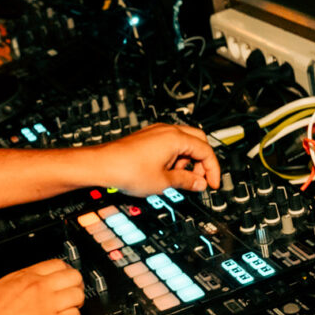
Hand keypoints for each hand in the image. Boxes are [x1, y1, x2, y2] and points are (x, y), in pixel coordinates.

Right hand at [0, 259, 85, 314]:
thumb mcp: (0, 286)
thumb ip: (20, 282)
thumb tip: (30, 283)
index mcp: (26, 276)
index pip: (57, 264)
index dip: (65, 271)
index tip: (65, 277)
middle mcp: (40, 288)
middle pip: (73, 276)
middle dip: (76, 283)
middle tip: (72, 291)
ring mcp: (48, 306)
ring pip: (78, 295)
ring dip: (77, 301)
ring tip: (71, 307)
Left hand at [86, 123, 217, 195]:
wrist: (101, 165)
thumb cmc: (127, 170)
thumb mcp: (164, 182)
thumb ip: (186, 181)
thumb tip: (200, 183)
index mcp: (176, 138)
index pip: (206, 151)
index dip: (213, 170)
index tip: (213, 184)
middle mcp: (167, 130)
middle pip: (198, 141)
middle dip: (202, 162)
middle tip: (200, 180)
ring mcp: (156, 132)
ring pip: (184, 142)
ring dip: (187, 160)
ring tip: (178, 179)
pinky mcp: (148, 138)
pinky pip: (170, 144)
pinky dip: (174, 157)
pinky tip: (166, 172)